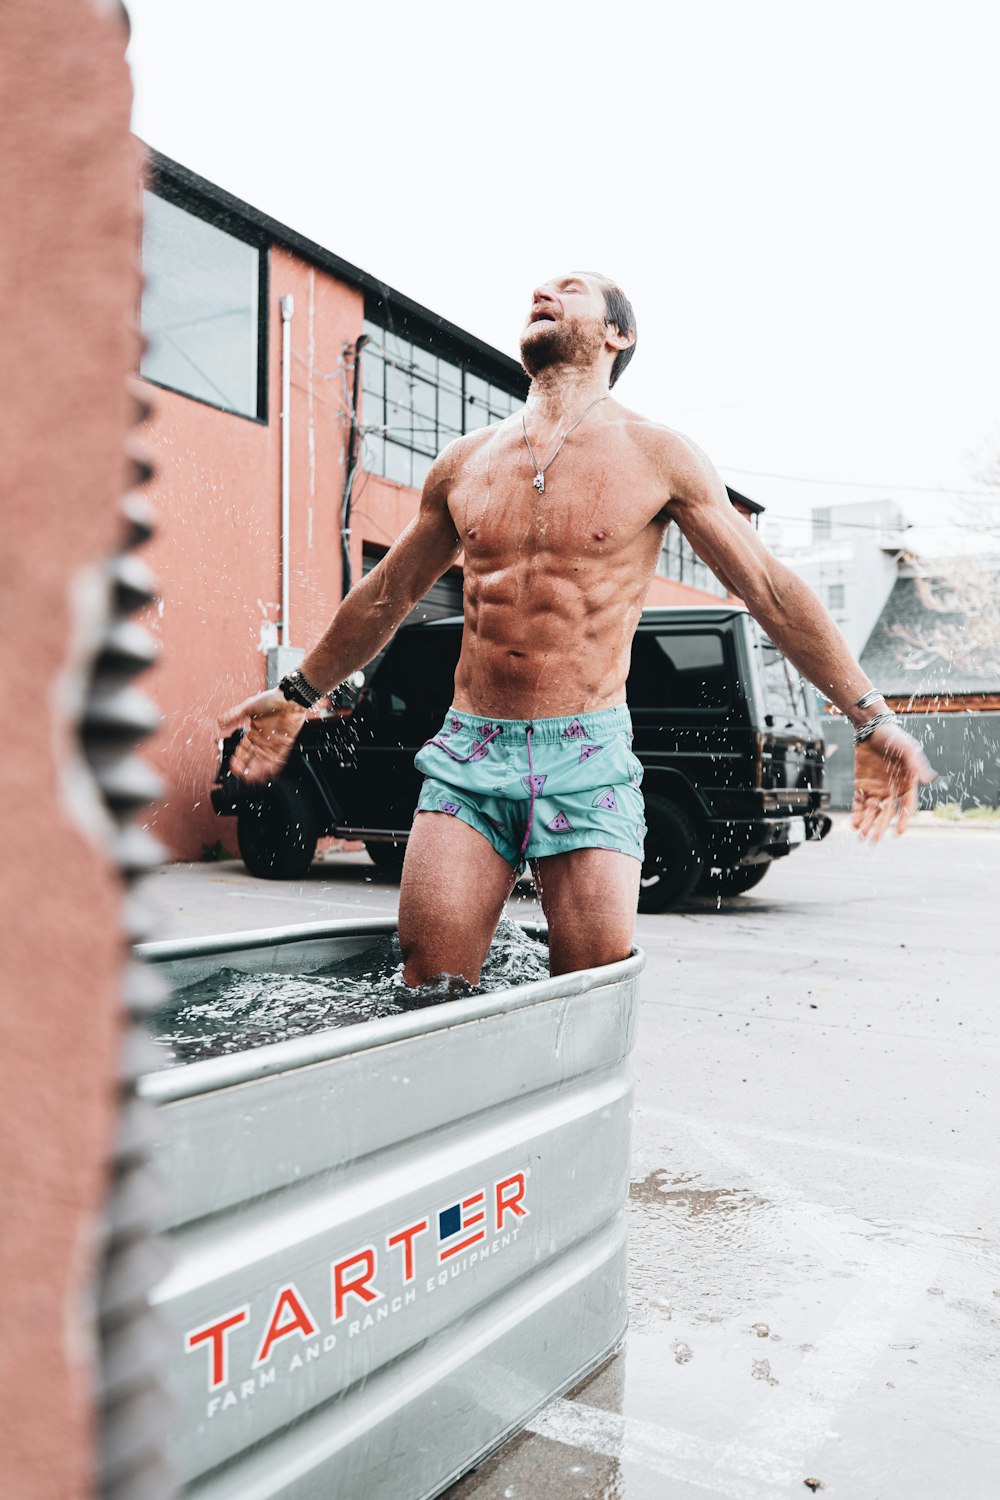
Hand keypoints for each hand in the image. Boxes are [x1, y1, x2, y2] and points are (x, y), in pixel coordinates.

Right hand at [219, 688, 307, 784]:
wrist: (290, 697)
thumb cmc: (272, 698)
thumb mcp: (248, 707)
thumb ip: (233, 716)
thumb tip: (219, 722)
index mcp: (253, 731)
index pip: (244, 749)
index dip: (239, 759)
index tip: (233, 767)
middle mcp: (263, 739)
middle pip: (253, 758)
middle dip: (247, 768)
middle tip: (242, 777)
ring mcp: (274, 742)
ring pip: (264, 760)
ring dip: (259, 770)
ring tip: (252, 778)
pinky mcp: (285, 743)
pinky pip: (278, 758)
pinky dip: (273, 766)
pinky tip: (268, 774)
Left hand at [851, 721, 935, 840]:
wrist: (872, 729)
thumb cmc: (894, 738)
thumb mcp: (907, 749)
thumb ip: (916, 764)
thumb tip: (928, 780)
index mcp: (906, 784)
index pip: (907, 807)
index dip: (904, 820)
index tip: (899, 833)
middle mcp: (892, 790)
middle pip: (887, 813)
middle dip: (881, 827)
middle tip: (875, 840)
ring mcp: (876, 789)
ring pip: (872, 811)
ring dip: (867, 824)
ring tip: (862, 837)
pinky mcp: (862, 785)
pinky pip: (859, 803)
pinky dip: (857, 813)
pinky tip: (854, 824)